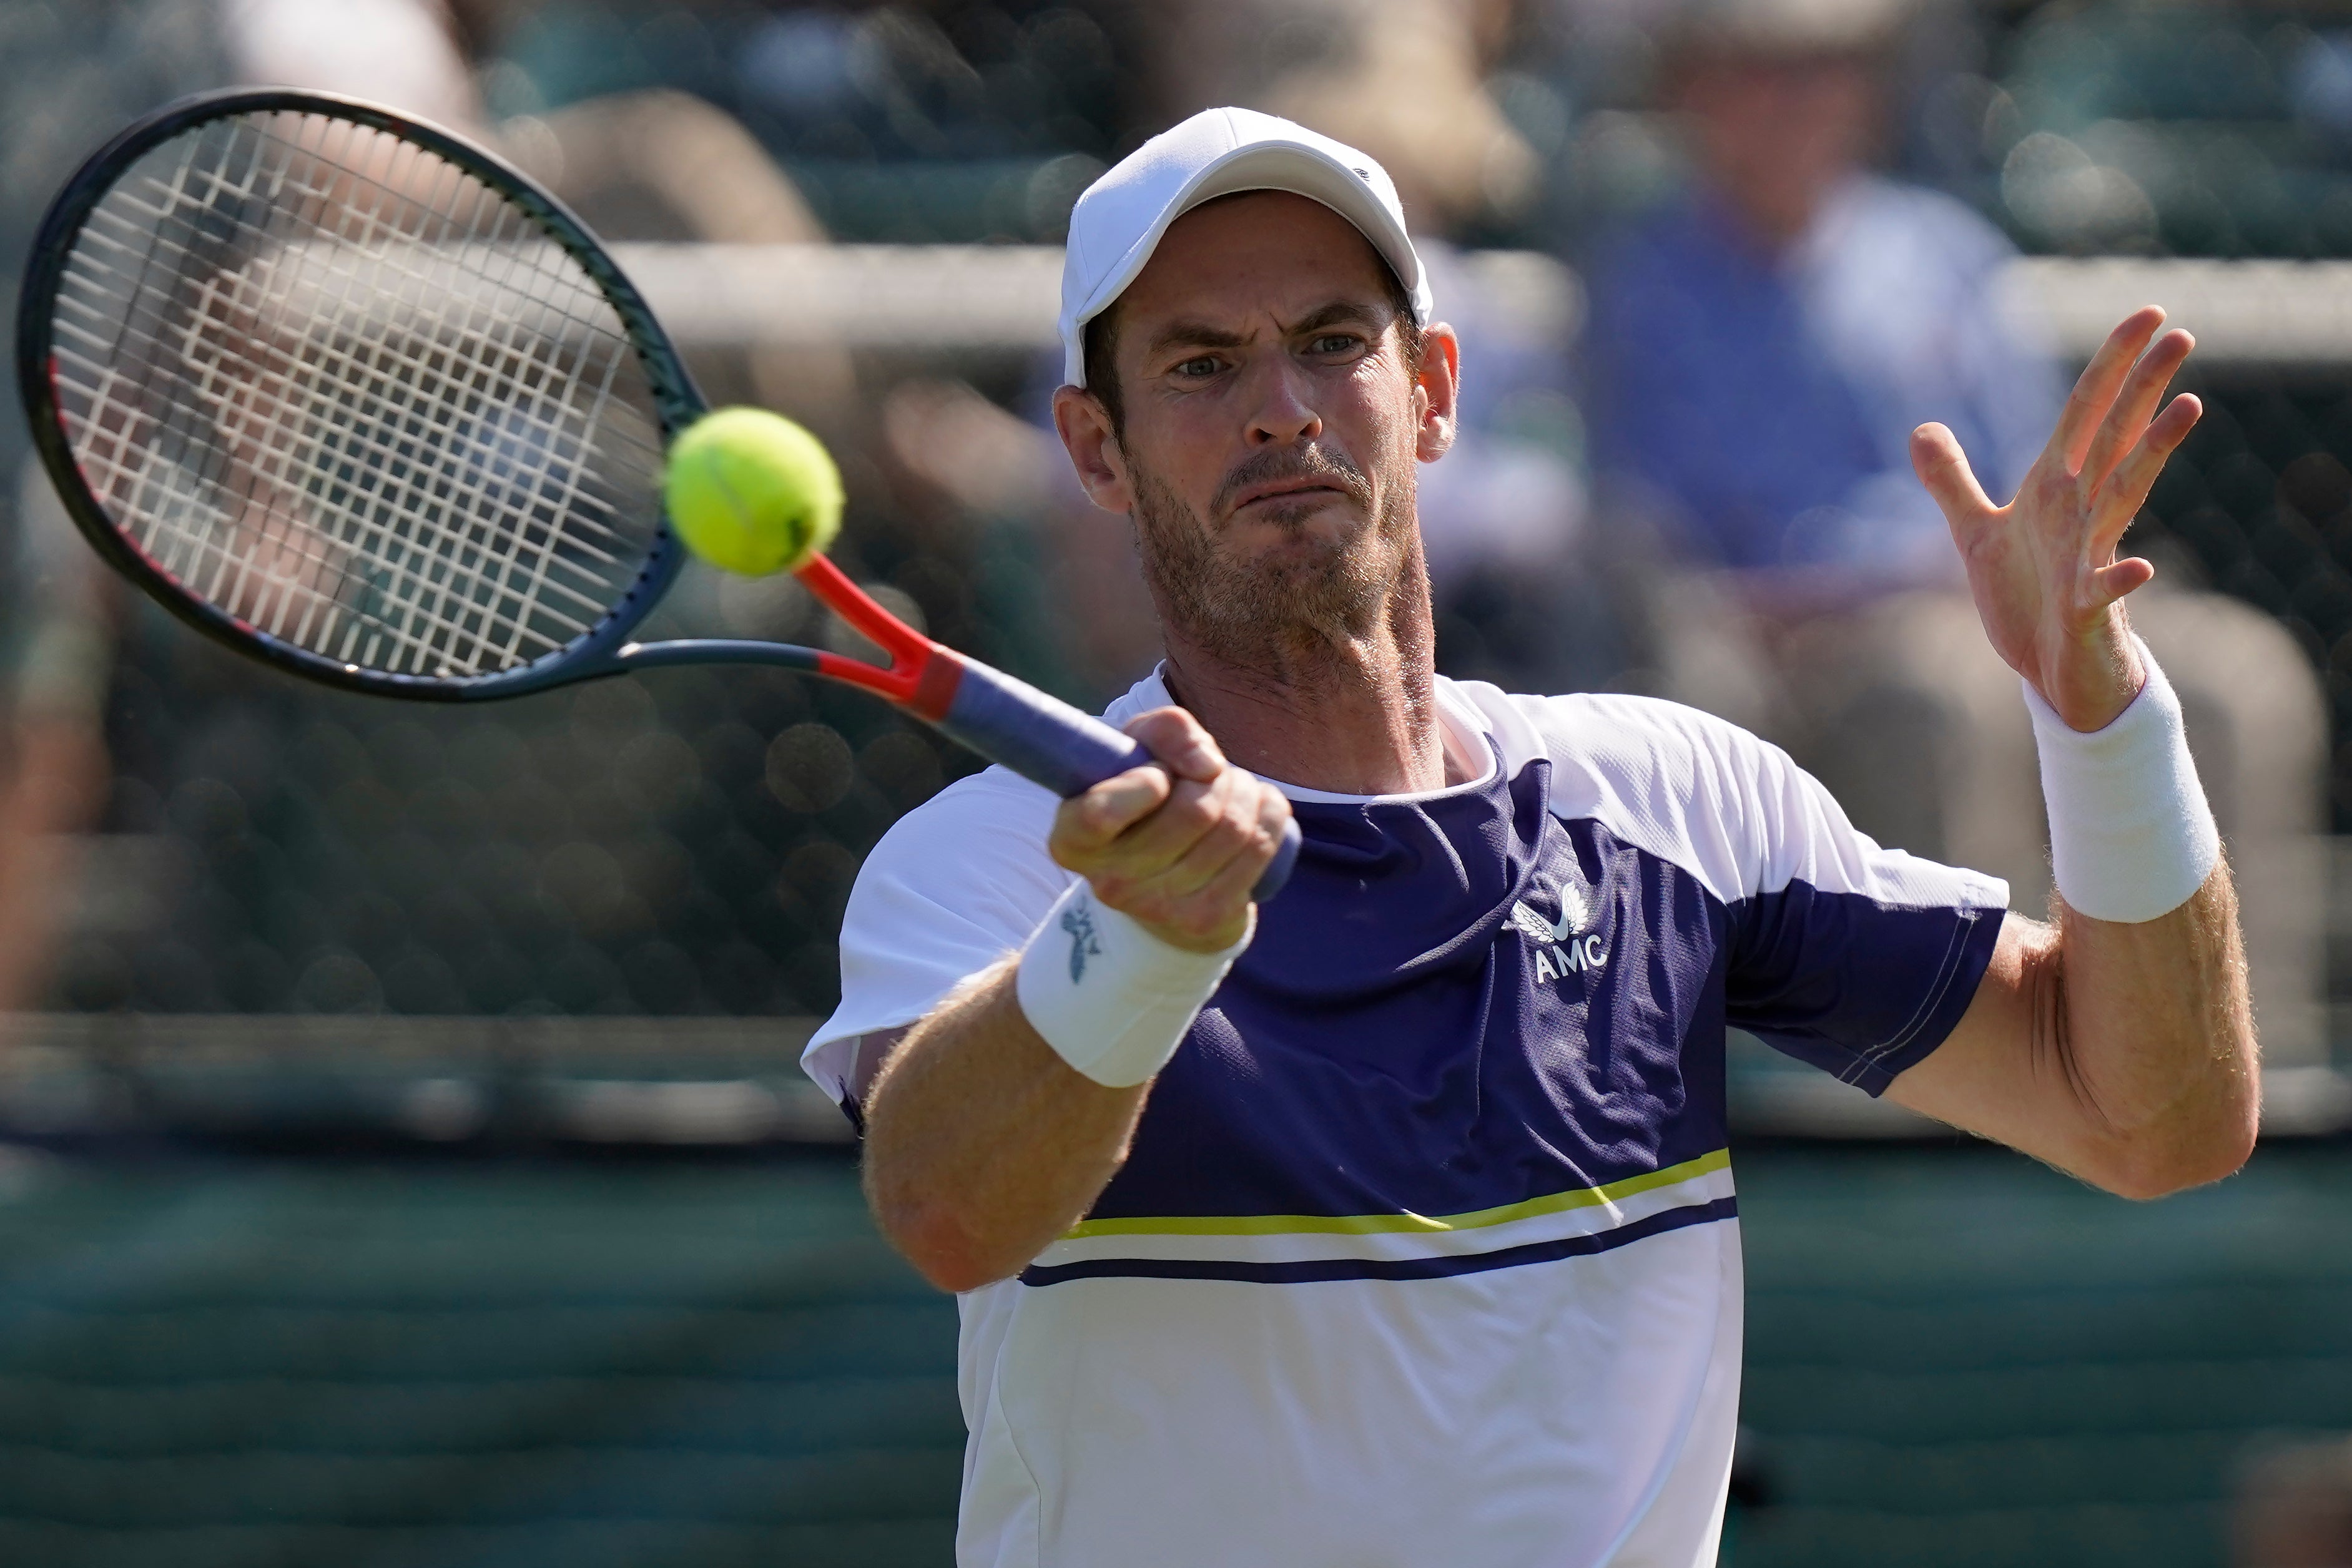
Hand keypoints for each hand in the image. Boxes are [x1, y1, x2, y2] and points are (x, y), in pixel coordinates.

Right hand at [1048, 707, 1291, 951]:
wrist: (1168, 878)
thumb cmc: (1147, 798)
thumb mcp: (1140, 750)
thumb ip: (1166, 730)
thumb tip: (1208, 766)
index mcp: (1074, 840)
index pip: (1101, 813)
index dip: (1142, 783)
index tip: (1158, 774)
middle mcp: (1110, 882)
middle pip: (1192, 812)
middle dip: (1216, 777)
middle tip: (1212, 774)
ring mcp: (1159, 908)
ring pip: (1231, 829)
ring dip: (1246, 792)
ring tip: (1234, 788)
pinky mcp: (1205, 920)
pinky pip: (1258, 850)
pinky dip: (1270, 814)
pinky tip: (1259, 807)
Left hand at [1912, 307, 2200, 730]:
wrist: (2051, 674)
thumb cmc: (2027, 600)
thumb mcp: (1976, 534)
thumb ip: (1951, 481)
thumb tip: (1919, 427)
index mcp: (2057, 489)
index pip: (2088, 413)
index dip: (2112, 364)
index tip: (2148, 314)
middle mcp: (2082, 512)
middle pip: (2116, 437)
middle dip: (2145, 388)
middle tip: (2184, 333)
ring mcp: (2090, 557)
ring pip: (2126, 496)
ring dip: (2154, 454)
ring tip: (2188, 408)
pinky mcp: (2086, 608)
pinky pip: (2106, 590)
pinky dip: (2120, 579)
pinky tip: (2140, 568)